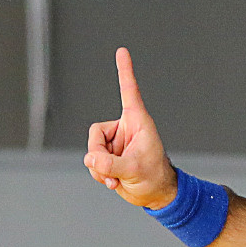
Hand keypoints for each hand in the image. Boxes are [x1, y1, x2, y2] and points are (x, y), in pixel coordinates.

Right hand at [85, 48, 177, 210]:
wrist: (155, 195)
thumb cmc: (154, 178)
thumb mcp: (133, 170)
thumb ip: (110, 163)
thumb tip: (90, 158)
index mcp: (137, 122)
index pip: (128, 91)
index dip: (124, 71)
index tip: (122, 51)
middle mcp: (124, 129)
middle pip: (96, 134)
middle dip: (98, 156)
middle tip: (110, 171)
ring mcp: (115, 143)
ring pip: (92, 150)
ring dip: (99, 168)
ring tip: (116, 178)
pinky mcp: (109, 156)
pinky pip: (93, 162)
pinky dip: (99, 173)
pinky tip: (113, 181)